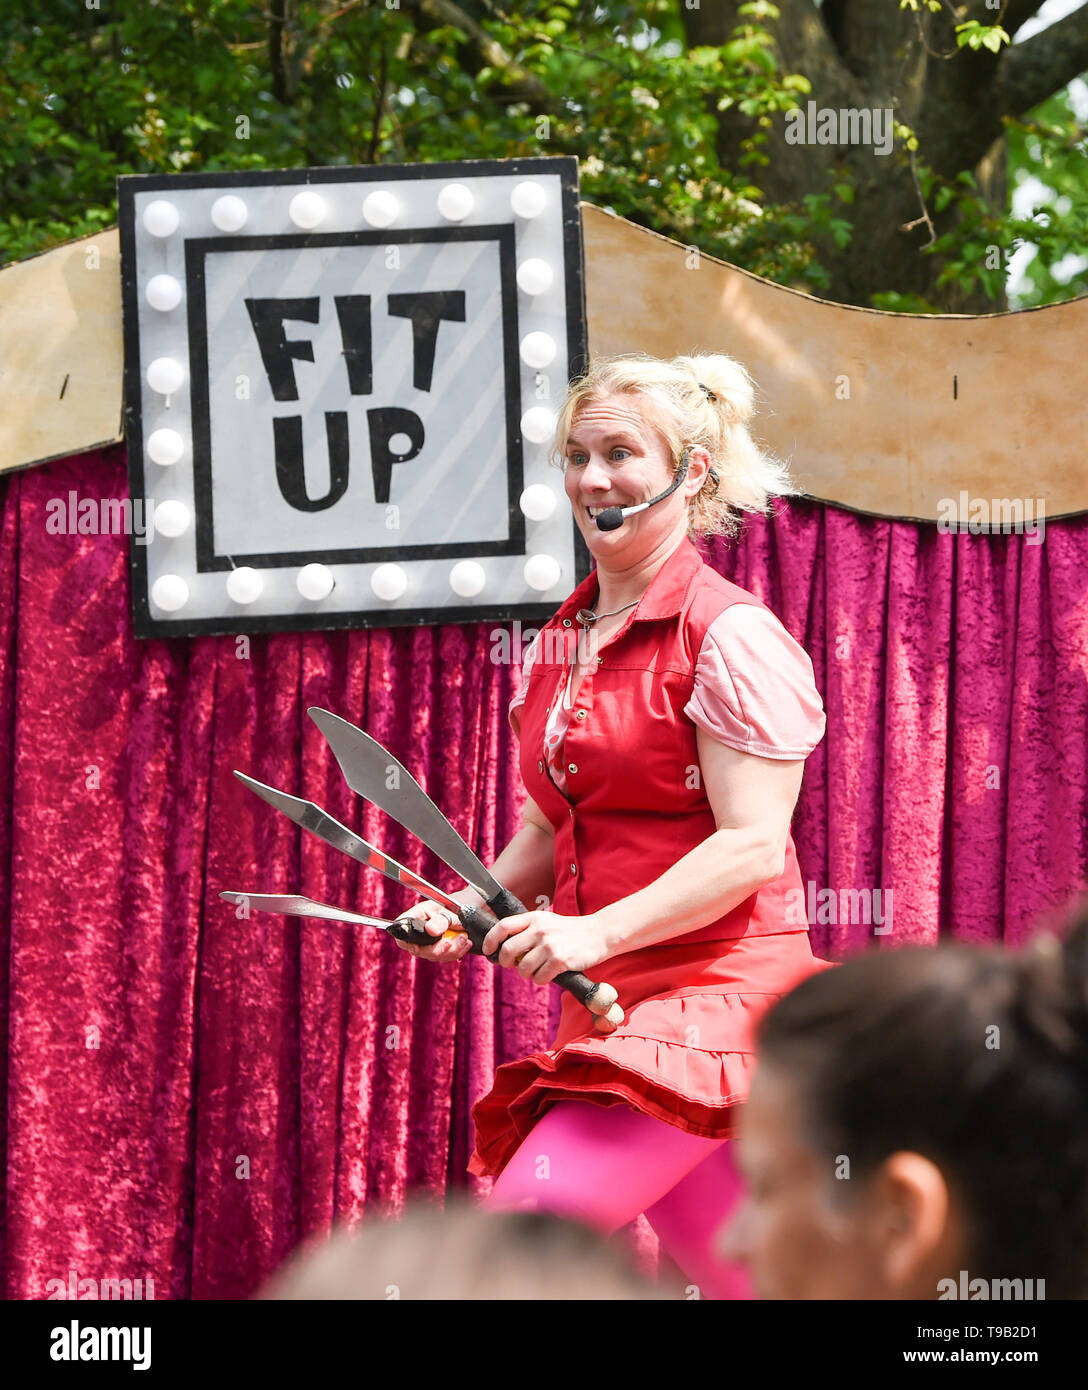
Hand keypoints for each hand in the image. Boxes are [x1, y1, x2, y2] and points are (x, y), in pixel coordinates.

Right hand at [394, 900, 472, 963]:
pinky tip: (466, 943)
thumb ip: (440, 920)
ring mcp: (427, 944)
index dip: (406, 942)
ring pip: (434, 956)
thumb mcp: (448, 910)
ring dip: (452, 950)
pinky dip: (457, 952)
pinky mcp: (437, 951)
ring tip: (464, 937)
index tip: (418, 946)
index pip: (401, 933)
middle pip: (419, 950)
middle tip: (458, 937)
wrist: (466, 909)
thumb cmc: (453, 906)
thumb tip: (431, 930)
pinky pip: (444, 957)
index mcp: (413, 918)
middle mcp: (417, 934)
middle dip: (440, 948)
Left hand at [480, 910, 611, 985]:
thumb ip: (526, 930)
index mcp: (534, 918)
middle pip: (508, 950)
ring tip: (536, 970)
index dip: (490, 940)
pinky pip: (539, 978)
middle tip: (512, 965)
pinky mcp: (560, 961)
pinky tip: (549, 974)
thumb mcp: (546, 921)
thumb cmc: (569, 931)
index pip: (503, 926)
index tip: (488, 950)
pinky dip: (541, 980)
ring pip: (522, 968)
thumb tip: (503, 949)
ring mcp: (550, 946)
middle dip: (505, 962)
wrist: (598, 934)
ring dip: (526, 974)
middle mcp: (540, 930)